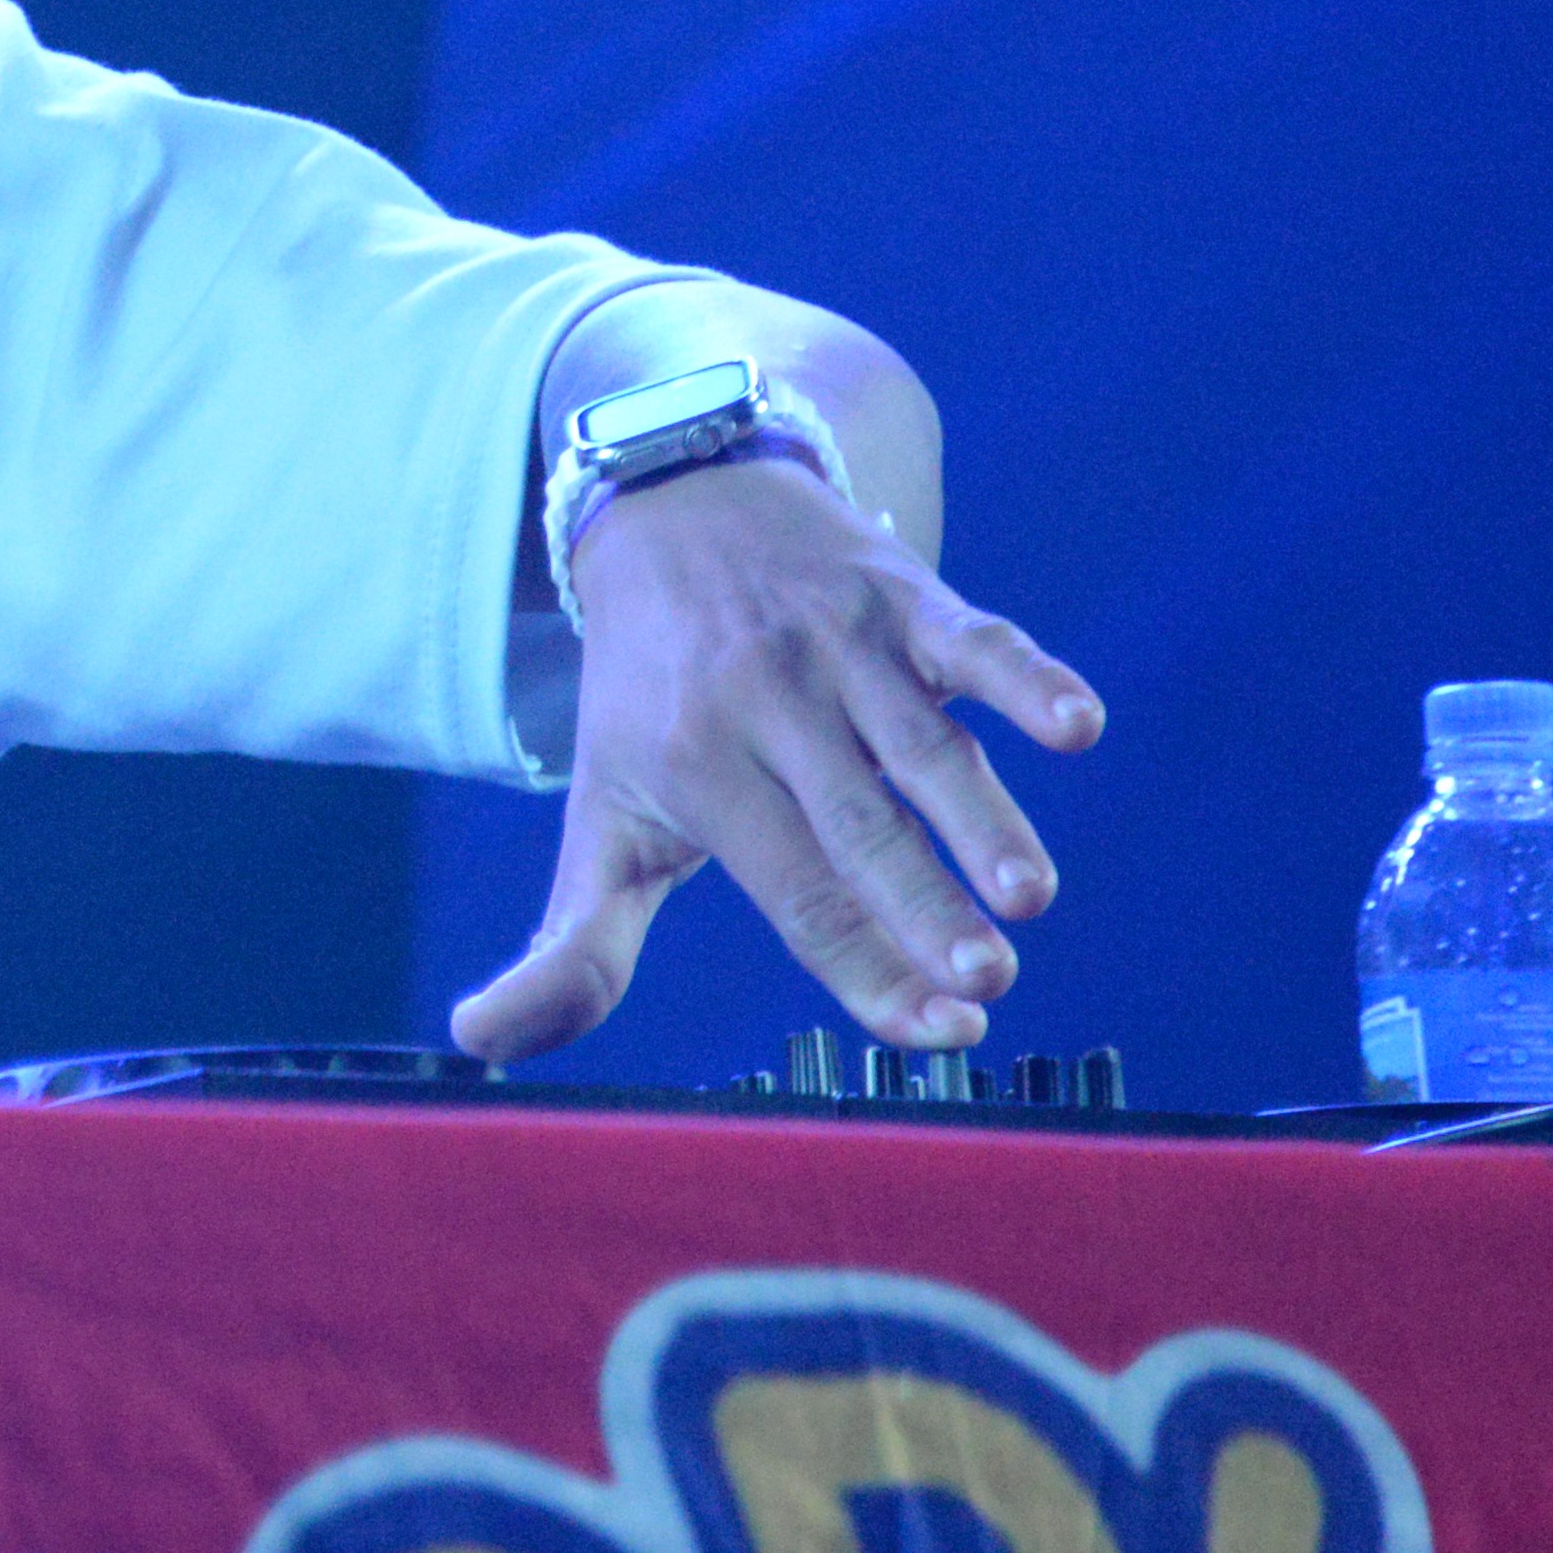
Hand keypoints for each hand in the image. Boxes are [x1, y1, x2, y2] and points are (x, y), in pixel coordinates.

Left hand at [446, 455, 1103, 1066]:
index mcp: (696, 767)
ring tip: (1029, 896)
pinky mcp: (903, 594)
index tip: (938, 1033)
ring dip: (982, 818)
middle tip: (987, 982)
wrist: (672, 507)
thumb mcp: (601, 814)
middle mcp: (766, 704)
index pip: (791, 891)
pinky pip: (973, 638)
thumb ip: (570, 945)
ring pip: (921, 744)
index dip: (863, 966)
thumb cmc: (648, 698)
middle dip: (922, 905)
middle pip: (855, 824)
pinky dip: (1026, 678)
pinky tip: (1078, 725)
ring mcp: (839, 645)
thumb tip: (475, 1045)